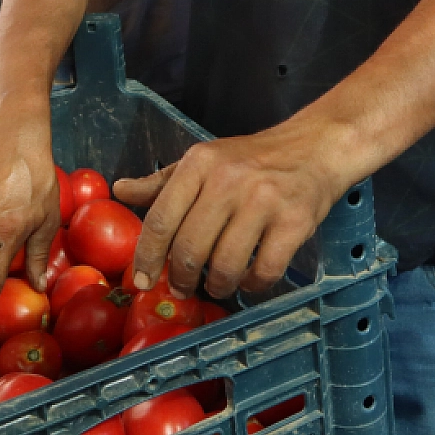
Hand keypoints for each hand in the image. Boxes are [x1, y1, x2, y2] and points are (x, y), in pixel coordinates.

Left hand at [114, 121, 346, 299]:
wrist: (315, 147)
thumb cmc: (253, 158)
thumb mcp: (204, 160)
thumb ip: (162, 181)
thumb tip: (120, 190)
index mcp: (200, 163)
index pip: (160, 219)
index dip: (147, 257)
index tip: (143, 281)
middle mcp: (229, 180)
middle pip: (190, 248)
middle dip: (182, 278)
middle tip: (183, 287)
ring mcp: (264, 200)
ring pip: (225, 265)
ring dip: (217, 286)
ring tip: (217, 284)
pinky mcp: (295, 221)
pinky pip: (264, 271)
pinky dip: (252, 285)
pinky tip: (249, 278)